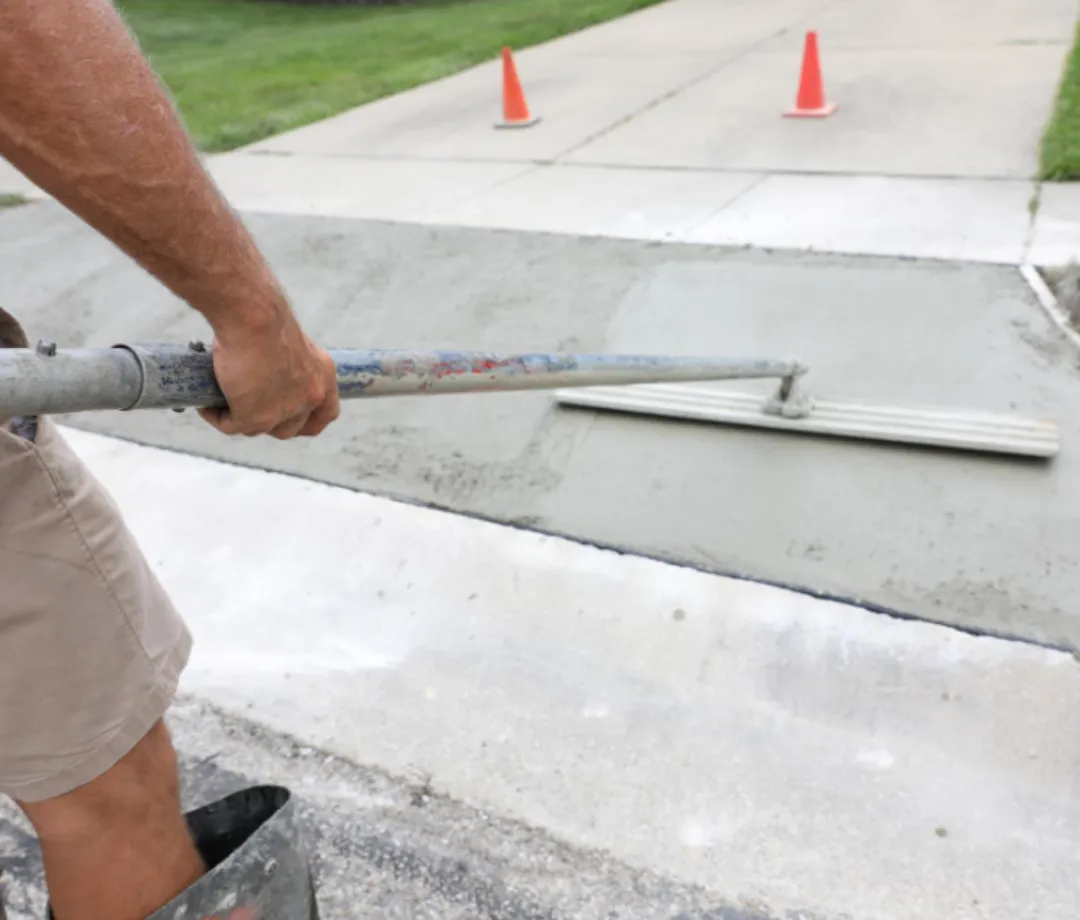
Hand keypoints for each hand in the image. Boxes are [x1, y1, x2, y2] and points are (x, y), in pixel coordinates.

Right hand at [197, 311, 339, 439]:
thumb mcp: (285, 339)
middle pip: (290, 428)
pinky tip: (206, 406)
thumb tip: (261, 375)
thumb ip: (282, 362)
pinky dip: (217, 418)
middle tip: (242, 404)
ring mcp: (286, 410)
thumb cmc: (262, 314)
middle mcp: (311, 395)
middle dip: (267, 422)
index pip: (326, 414)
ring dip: (239, 420)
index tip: (290, 420)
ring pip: (259, 429)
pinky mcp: (257, 417)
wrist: (251, 314)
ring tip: (218, 403)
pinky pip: (233, 427)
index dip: (307, 421)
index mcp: (323, 374)